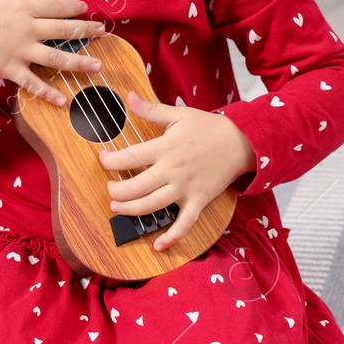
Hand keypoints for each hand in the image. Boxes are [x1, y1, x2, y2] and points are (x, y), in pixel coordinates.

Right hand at [0, 0, 105, 106]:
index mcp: (23, 7)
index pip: (56, 6)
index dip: (73, 8)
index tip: (86, 10)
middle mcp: (28, 29)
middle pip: (63, 30)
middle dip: (85, 31)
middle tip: (103, 33)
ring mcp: (22, 51)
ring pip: (57, 57)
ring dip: (79, 62)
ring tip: (98, 66)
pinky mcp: (11, 69)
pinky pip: (33, 83)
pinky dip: (48, 93)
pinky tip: (64, 101)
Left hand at [97, 91, 254, 249]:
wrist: (241, 141)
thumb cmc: (208, 127)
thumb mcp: (178, 114)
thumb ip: (151, 109)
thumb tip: (128, 97)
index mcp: (164, 148)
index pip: (129, 157)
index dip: (110, 161)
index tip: (103, 160)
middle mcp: (172, 170)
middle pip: (136, 187)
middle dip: (116, 192)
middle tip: (109, 190)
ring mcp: (185, 188)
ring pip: (152, 206)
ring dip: (131, 211)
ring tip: (118, 209)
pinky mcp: (199, 200)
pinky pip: (185, 223)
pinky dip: (172, 236)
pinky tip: (158, 246)